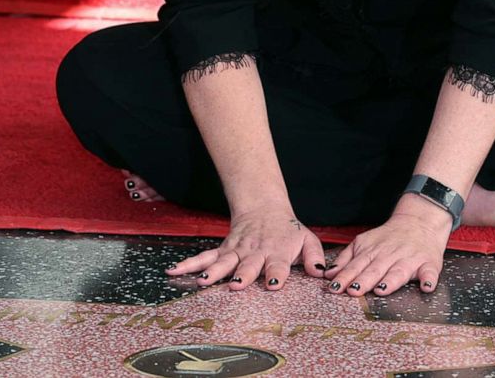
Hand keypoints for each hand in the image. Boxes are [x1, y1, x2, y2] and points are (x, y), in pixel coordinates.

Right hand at [165, 207, 326, 290]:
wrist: (264, 208)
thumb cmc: (287, 231)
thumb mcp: (307, 239)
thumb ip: (314, 257)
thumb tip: (320, 272)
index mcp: (277, 252)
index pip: (278, 265)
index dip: (276, 274)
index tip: (273, 284)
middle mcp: (255, 252)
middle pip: (248, 264)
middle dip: (243, 275)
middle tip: (237, 285)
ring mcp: (236, 251)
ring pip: (223, 262)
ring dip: (213, 272)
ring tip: (201, 282)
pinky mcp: (222, 250)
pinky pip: (204, 257)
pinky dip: (189, 265)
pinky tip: (174, 272)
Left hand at [323, 196, 451, 295]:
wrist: (419, 221)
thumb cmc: (389, 237)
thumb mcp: (364, 242)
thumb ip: (347, 258)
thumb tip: (329, 274)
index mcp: (373, 252)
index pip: (356, 266)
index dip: (345, 277)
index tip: (335, 287)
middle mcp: (390, 256)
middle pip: (375, 270)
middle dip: (363, 280)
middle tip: (353, 290)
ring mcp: (410, 260)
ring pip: (399, 272)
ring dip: (391, 281)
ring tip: (381, 289)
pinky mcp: (429, 264)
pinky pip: (430, 272)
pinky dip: (429, 279)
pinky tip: (426, 286)